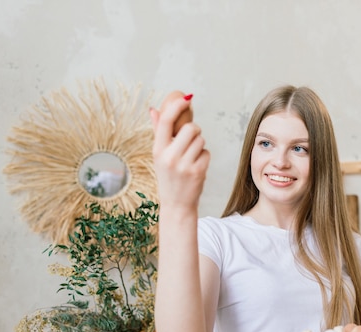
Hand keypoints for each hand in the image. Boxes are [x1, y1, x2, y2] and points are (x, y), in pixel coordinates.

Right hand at [150, 93, 209, 209]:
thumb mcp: (159, 156)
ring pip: (201, 140)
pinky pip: (206, 153)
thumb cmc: (168, 177)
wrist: (176, 204)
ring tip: (191, 157)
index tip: (186, 98)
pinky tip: (197, 166)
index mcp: (157, 150)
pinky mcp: (197, 172)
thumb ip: (158, 132)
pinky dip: (204, 157)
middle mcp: (169, 157)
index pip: (165, 121)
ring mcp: (184, 165)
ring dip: (199, 145)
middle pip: (190, 128)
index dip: (176, 106)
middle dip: (194, 131)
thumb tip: (154, 109)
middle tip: (191, 140)